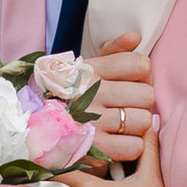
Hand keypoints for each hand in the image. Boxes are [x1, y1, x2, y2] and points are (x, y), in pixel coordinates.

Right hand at [86, 33, 156, 161]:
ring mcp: (91, 122)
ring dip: (137, 126)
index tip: (130, 82)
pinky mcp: (94, 150)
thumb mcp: (88, 68)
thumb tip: (134, 37)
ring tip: (122, 125)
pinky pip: (134, 147)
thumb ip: (114, 51)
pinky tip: (119, 142)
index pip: (140, 65)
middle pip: (147, 95)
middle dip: (141, 102)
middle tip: (126, 106)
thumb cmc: (74, 96)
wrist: (39, 130)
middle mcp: (90, 93)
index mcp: (91, 70)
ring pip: (143, 121)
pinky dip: (132, 147)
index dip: (142, 75)